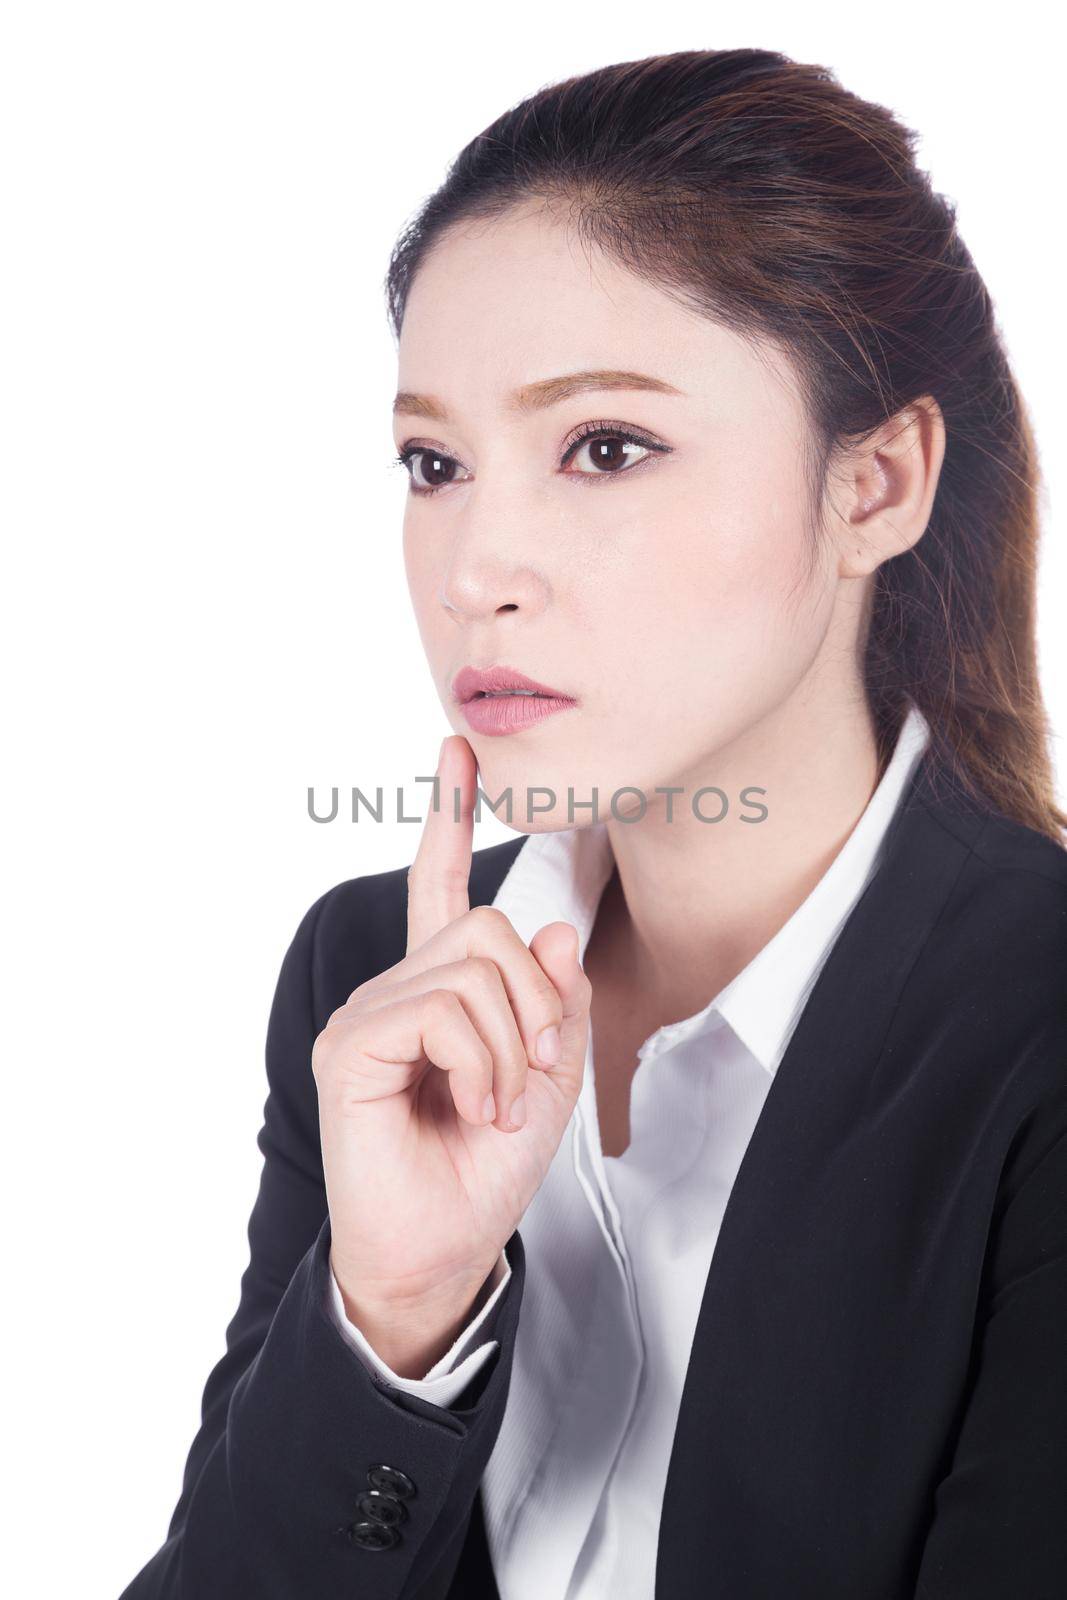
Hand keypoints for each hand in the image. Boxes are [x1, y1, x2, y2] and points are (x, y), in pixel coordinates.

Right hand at [314, 733, 590, 1331]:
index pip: (441, 887)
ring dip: (514, 1047)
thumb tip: (557, 932)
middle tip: (529, 1077)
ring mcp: (369, 1013)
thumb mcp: (550, 1077)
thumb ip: (556, 1002)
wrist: (442, 1249)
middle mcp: (397, 988)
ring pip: (476, 968)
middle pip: (488, 927)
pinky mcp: (353, 1046)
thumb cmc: (484, 1168)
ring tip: (498, 1104)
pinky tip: (473, 1106)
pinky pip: (446, 1010)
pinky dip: (485, 1064)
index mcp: (440, 988)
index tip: (458, 749)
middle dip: (535, 1004)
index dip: (448, 815)